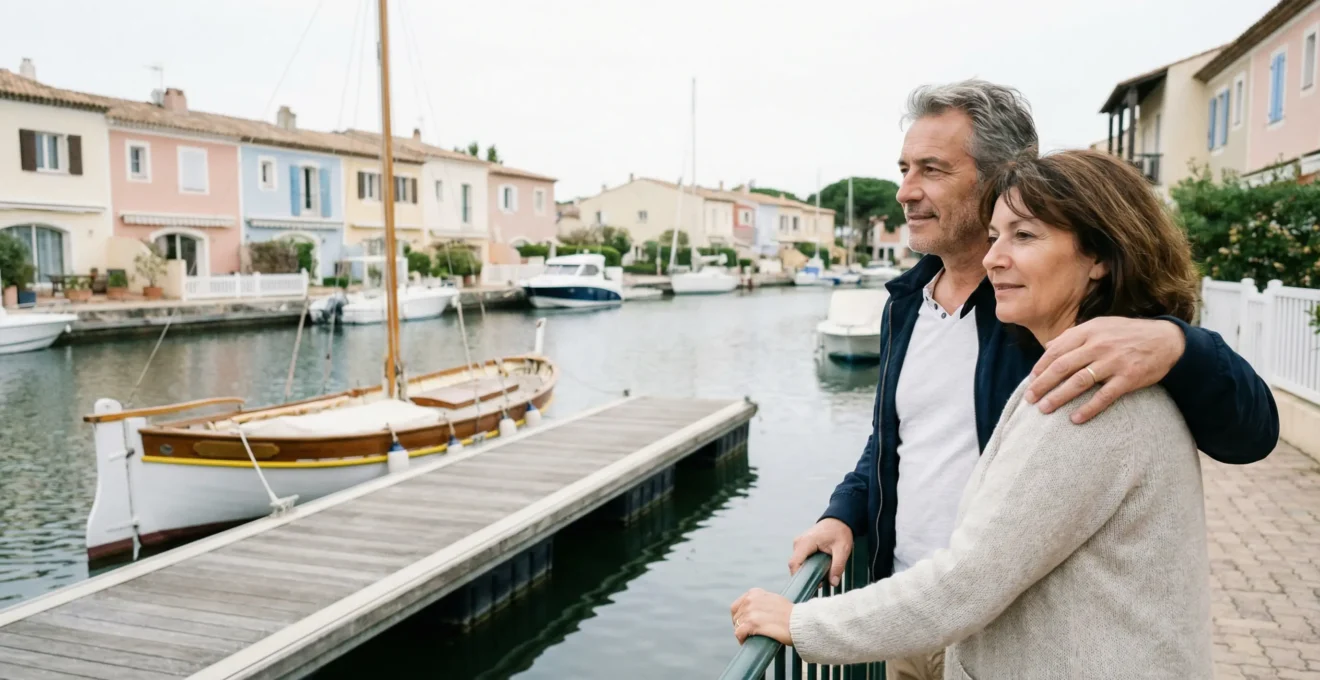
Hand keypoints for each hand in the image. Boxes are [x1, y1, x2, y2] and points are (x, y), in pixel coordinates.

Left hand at [730, 588, 793, 644]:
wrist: (801, 621)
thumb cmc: (791, 614)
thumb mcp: (775, 600)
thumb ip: (763, 602)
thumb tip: (756, 611)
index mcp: (755, 593)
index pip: (737, 606)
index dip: (739, 617)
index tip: (744, 624)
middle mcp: (751, 600)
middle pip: (736, 617)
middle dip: (740, 626)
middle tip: (748, 634)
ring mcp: (751, 611)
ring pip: (737, 625)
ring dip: (742, 634)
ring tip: (749, 639)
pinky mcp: (752, 623)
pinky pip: (739, 633)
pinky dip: (741, 639)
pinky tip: (747, 643)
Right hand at [788, 518, 852, 586]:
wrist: (839, 520)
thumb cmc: (840, 532)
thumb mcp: (842, 549)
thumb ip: (838, 566)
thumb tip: (833, 583)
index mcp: (806, 542)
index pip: (794, 563)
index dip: (799, 577)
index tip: (811, 585)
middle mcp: (798, 543)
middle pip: (795, 565)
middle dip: (806, 575)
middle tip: (820, 582)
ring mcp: (798, 544)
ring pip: (797, 563)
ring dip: (807, 571)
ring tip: (822, 574)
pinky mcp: (801, 546)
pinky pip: (800, 560)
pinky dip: (808, 566)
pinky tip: (819, 568)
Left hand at [1026, 317, 1184, 423]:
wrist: (1166, 340)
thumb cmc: (1127, 334)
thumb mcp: (1100, 326)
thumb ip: (1074, 336)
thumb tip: (1048, 346)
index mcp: (1088, 331)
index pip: (1056, 350)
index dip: (1040, 367)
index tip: (1031, 381)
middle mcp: (1098, 345)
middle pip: (1062, 367)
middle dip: (1042, 384)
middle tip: (1029, 399)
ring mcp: (1113, 362)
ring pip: (1079, 382)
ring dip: (1058, 397)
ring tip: (1044, 409)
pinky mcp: (1128, 378)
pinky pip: (1104, 396)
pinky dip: (1088, 409)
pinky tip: (1075, 419)